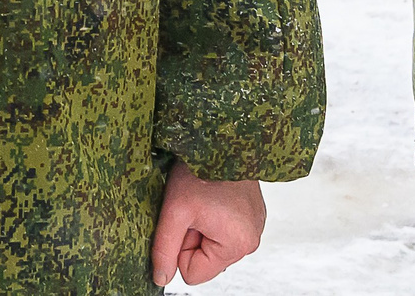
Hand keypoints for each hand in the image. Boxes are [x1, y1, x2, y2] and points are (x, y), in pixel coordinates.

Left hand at [150, 159, 265, 286]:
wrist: (222, 138)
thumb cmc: (202, 170)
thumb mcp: (175, 211)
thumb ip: (165, 248)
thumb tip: (161, 277)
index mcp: (237, 245)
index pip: (194, 272)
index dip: (181, 248)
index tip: (186, 221)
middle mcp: (250, 240)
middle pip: (204, 259)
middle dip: (193, 236)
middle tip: (193, 208)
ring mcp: (253, 227)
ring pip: (212, 243)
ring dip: (201, 226)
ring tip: (203, 200)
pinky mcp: (251, 215)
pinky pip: (223, 229)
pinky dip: (213, 217)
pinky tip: (212, 196)